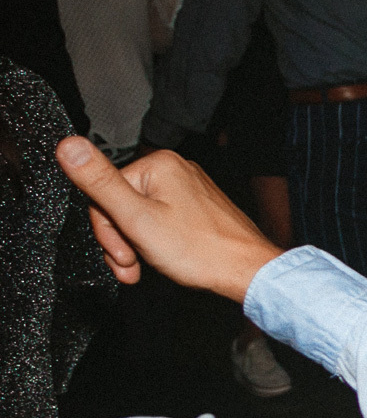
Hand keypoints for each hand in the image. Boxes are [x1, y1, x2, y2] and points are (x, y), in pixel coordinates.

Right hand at [55, 136, 281, 302]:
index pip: (104, 194)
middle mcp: (177, 170)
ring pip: (142, 216)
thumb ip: (99, 183)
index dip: (107, 231)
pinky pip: (164, 221)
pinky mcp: (200, 207)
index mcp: (159, 164)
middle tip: (133, 267)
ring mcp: (191, 189)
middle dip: (122, 241)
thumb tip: (66, 144)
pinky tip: (169, 260)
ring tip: (149, 268)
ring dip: (138, 246)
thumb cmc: (200, 251)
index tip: (122, 256)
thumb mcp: (136, 218)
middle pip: (123, 205)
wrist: (248, 272)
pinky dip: (158, 244)